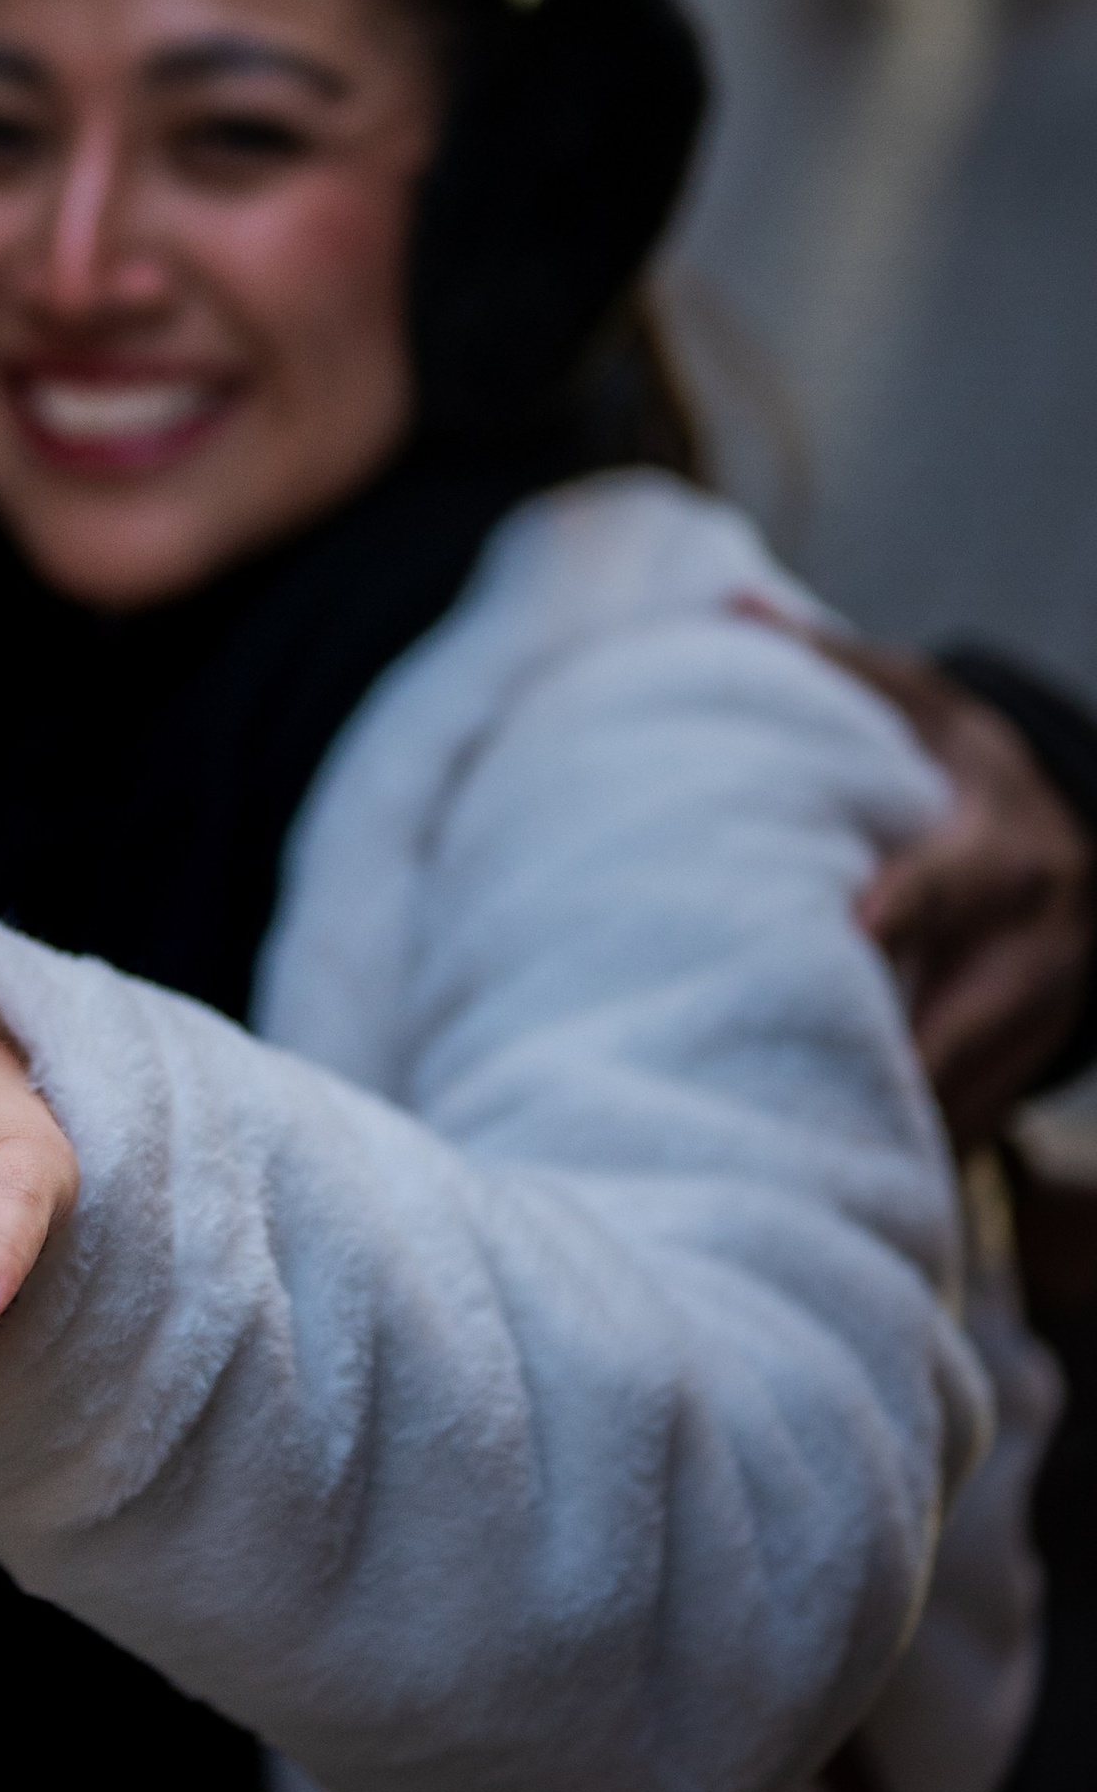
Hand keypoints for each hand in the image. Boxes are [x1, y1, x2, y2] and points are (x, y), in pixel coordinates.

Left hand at [815, 635, 1093, 1148]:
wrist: (1084, 841)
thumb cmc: (971, 773)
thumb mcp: (929, 707)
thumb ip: (841, 667)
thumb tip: (730, 607)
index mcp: (999, 852)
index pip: (948, 889)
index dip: (903, 916)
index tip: (848, 936)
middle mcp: (1032, 943)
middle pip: (958, 1020)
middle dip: (880, 1062)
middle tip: (777, 1098)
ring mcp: (1040, 1014)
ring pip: (967, 1091)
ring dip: (886, 1127)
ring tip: (780, 1160)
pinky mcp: (1028, 1066)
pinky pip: (971, 1127)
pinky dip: (910, 1153)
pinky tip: (833, 1184)